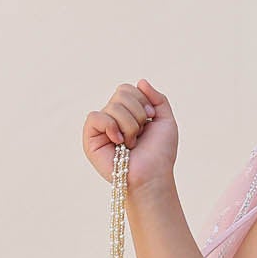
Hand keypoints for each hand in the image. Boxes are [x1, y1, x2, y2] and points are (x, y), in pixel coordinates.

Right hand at [81, 77, 177, 191]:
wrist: (154, 176)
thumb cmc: (160, 153)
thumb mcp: (166, 120)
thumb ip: (157, 98)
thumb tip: (140, 81)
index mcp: (128, 112)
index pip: (128, 88)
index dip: (142, 101)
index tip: (150, 119)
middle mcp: (113, 117)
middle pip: (121, 94)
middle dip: (138, 114)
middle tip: (141, 134)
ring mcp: (101, 128)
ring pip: (113, 107)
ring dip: (130, 126)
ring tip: (131, 144)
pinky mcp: (90, 139)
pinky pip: (96, 117)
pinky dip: (111, 127)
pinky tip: (119, 141)